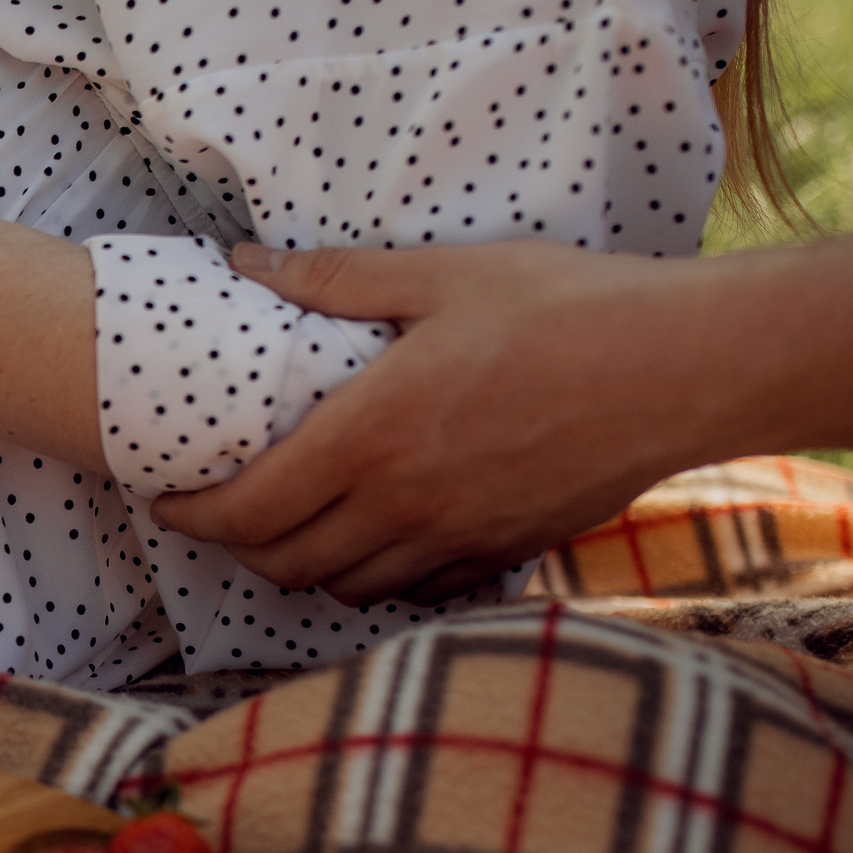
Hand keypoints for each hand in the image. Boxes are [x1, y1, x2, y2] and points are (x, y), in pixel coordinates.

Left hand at [149, 240, 718, 603]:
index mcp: (372, 435)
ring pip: (345, 586)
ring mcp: (457, 537)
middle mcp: (405, 503)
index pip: (249, 509)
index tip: (166, 498)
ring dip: (301, 563)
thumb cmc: (566, 307)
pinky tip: (377, 533)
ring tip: (290, 522)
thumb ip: (337, 279)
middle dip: (234, 547)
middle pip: (283, 564)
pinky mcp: (505, 552)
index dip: (192, 514)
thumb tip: (248, 263)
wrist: (686, 366)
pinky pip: (414, 589)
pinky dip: (376, 574)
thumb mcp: (442, 274)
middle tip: (218, 510)